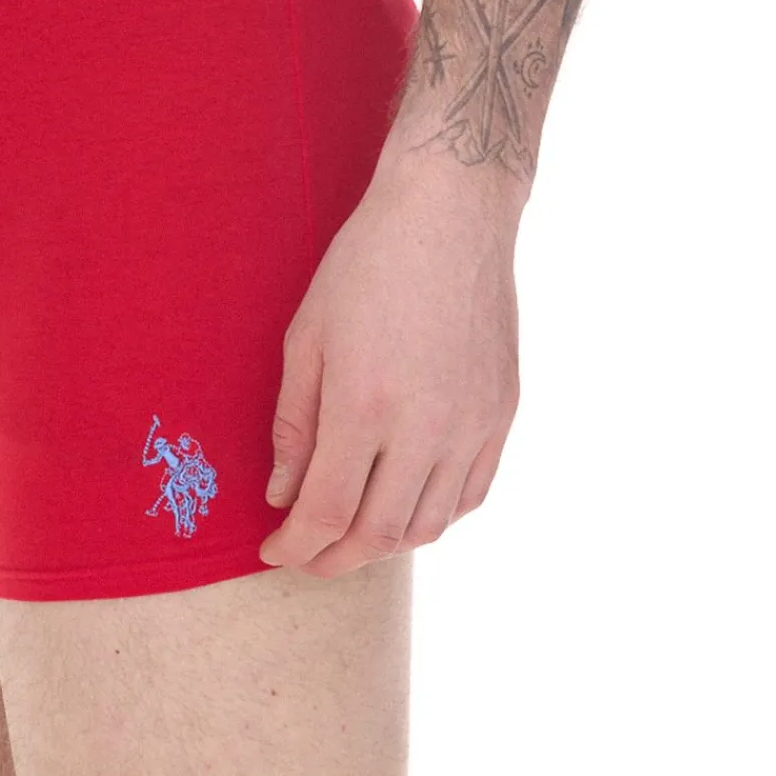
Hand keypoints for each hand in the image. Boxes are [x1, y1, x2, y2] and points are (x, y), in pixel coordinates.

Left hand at [259, 159, 521, 575]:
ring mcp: (472, 425)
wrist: (449, 216)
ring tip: (350, 536)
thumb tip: (283, 495)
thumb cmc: (365, 267)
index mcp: (364, 406)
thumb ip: (292, 427)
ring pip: (429, 526)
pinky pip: (470, 494)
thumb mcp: (306, 339)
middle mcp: (425, 428)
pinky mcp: (502, 414)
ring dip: (384, 545)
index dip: (296, 545)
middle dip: (334, 559)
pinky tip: (404, 505)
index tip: (274, 550)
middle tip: (306, 556)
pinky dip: (434, 516)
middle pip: (378, 534)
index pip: (326, 512)